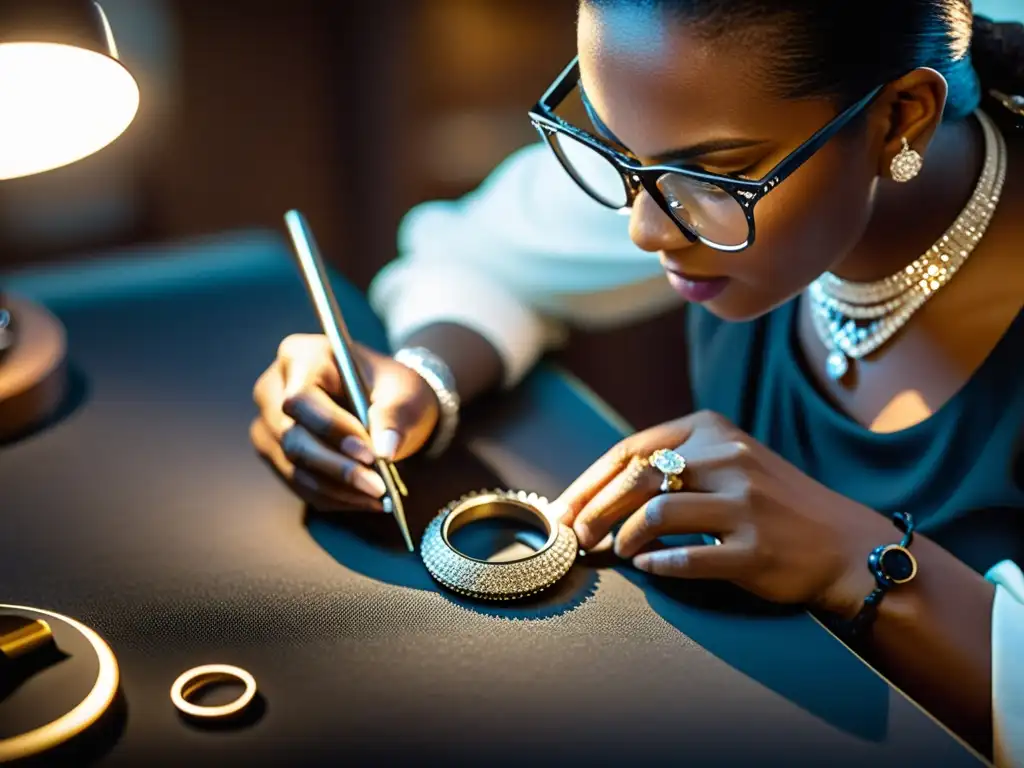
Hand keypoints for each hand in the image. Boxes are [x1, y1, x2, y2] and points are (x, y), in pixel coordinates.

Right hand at [250, 333, 438, 511]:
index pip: (302, 398)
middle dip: (338, 468)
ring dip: (338, 488)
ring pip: (294, 466)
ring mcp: (269, 424)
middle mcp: (273, 388)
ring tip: (378, 497)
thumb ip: (395, 415)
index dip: (332, 429)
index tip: (371, 454)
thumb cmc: (391, 390)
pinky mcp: (275, 454)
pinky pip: (297, 483)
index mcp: (301, 356)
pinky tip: (364, 500)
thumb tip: (386, 449)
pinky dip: (333, 496)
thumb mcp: (404, 393)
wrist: (384, 404)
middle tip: (378, 487)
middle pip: (293, 437)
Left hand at [552, 410, 891, 616]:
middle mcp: (728, 459)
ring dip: (623, 536)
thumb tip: (602, 489)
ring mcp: (744, 504)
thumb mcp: (730, 460)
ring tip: (614, 551)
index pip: (631, 450)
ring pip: (656, 514)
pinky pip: (688, 557)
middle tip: (574, 536)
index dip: (589, 482)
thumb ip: (676, 463)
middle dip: (593, 510)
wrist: (844, 543)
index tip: (563, 508)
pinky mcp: (754, 548)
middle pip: (636, 480)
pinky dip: (658, 564)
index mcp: (713, 430)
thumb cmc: (774, 502)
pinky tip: (647, 567)